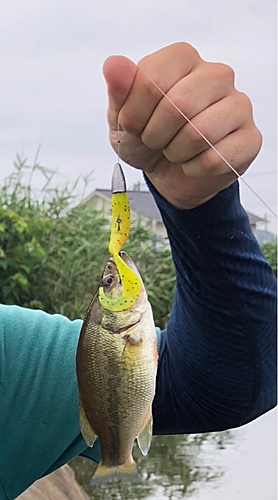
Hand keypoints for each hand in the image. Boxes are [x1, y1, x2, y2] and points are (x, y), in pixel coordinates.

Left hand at [103, 43, 261, 208]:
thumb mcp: (123, 117)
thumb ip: (119, 90)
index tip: (133, 125)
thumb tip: (114, 65)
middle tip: (155, 141)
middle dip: (155, 135)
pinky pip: (216, 159)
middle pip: (179, 105)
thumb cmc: (147, 139)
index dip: (134, 113)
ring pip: (200, 133)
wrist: (167, 173)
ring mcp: (238, 105)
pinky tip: (192, 163)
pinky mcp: (249, 138)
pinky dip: (193, 169)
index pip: (153, 79)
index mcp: (183, 58)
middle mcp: (216, 75)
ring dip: (176, 153)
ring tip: (174, 150)